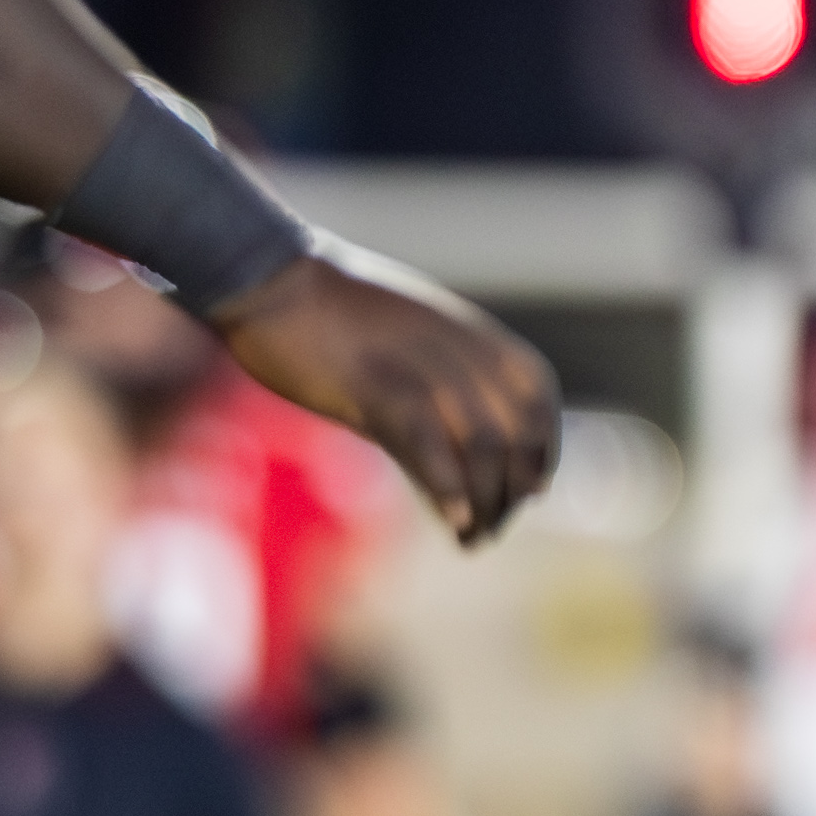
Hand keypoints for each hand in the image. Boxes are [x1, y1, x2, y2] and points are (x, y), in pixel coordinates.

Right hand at [215, 244, 566, 543]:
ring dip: (485, 501)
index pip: (537, 396)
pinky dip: (448, 485)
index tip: (533, 490)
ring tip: (471, 537)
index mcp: (471, 333)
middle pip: (514, 432)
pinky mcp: (377, 384)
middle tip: (489, 528)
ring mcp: (420, 365)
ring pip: (483, 444)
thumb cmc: (328, 319)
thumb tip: (454, 476)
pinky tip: (452, 519)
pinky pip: (429, 441)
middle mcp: (459, 348)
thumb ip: (434, 402)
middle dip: (511, 490)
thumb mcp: (401, 352)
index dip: (543, 449)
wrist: (272, 278)